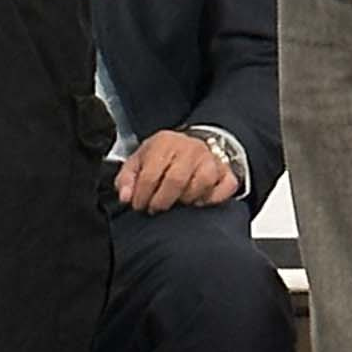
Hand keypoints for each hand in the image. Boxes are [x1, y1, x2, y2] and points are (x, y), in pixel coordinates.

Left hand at [114, 129, 236, 213]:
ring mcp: (210, 159)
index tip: (139, 206)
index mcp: (165, 142)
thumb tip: (125, 197)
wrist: (189, 146)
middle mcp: (190, 148)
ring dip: (188, 199)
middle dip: (162, 200)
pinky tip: (200, 202)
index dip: (142, 194)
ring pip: (203, 182)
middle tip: (155, 209)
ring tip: (178, 203)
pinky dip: (214, 197)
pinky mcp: (226, 171)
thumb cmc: (161, 158)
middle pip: (177, 179)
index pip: (152, 172)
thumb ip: (126, 179)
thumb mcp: (139, 161)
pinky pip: (226, 186)